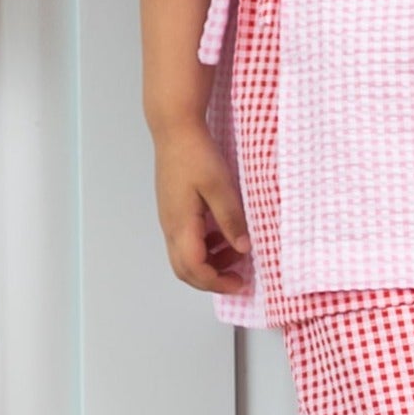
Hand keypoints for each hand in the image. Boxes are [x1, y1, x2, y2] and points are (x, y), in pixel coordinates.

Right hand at [152, 120, 250, 295]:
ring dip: (209, 263)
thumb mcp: (221, 186)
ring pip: (185, 256)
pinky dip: (205, 247)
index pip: (194, 269)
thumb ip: (231, 220)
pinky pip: (186, 240)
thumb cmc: (196, 155)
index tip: (240, 283)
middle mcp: (170, 227)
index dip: (217, 282)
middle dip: (212, 279)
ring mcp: (170, 219)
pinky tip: (224, 236)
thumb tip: (242, 249)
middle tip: (239, 278)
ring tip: (237, 254)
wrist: (175, 131)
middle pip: (185, 269)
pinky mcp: (173, 211)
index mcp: (181, 225)